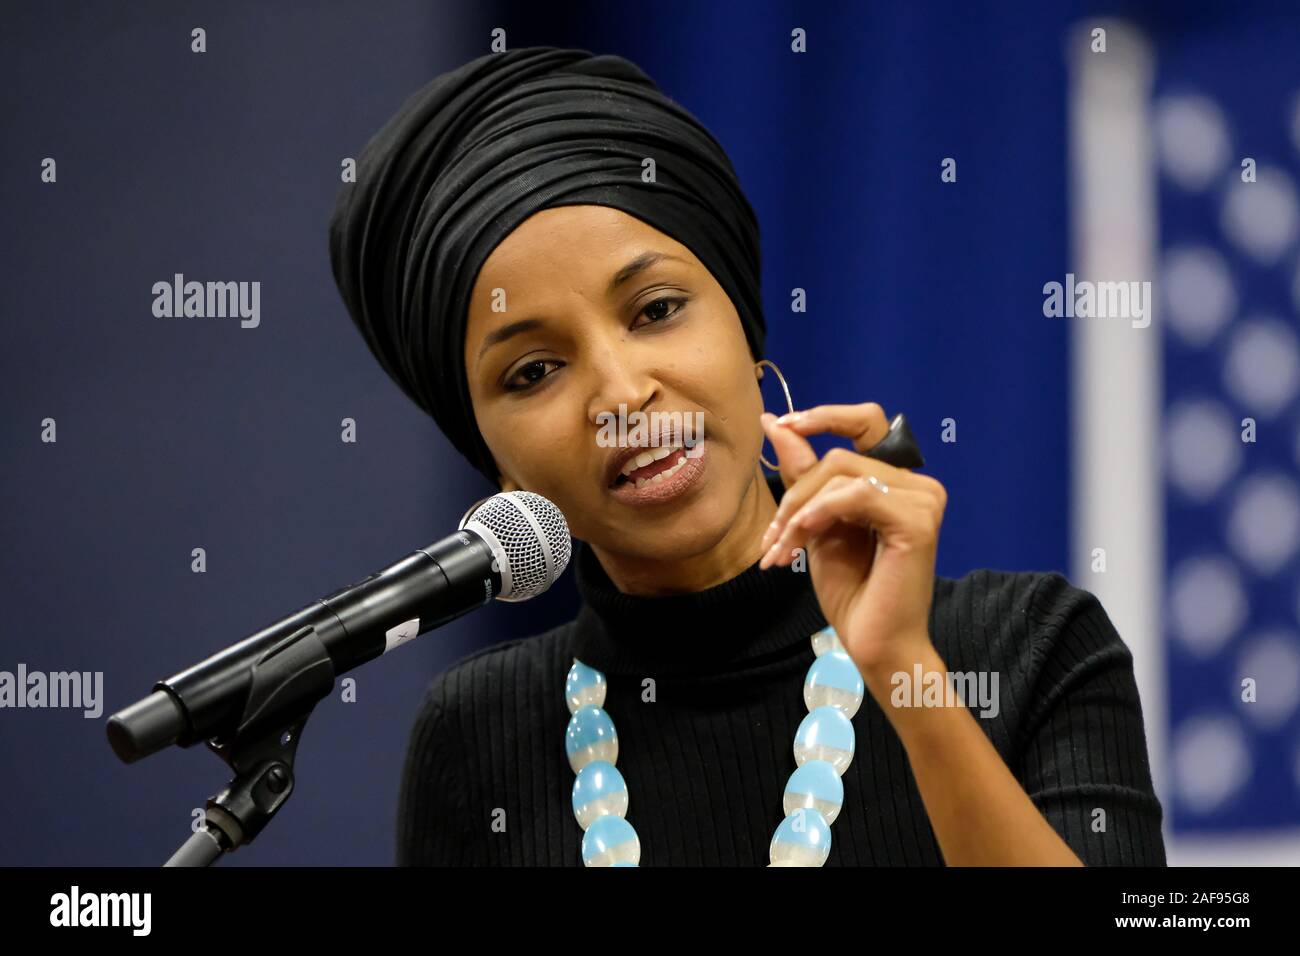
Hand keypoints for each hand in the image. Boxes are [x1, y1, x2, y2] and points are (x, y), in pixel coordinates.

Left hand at [757, 404, 946, 685]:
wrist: (874, 643)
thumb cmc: (851, 590)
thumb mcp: (815, 523)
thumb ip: (804, 472)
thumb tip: (775, 421)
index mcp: (898, 482)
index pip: (867, 422)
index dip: (825, 416)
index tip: (784, 425)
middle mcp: (918, 484)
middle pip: (841, 456)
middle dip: (796, 492)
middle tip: (771, 538)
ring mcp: (924, 499)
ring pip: (841, 473)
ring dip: (799, 511)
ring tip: (781, 550)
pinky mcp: (918, 519)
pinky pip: (855, 495)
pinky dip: (819, 513)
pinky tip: (801, 539)